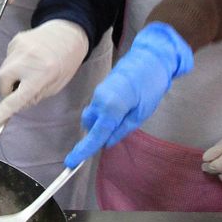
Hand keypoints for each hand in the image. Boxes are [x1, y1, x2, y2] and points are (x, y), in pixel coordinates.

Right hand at [0, 20, 90, 127]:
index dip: (3, 112)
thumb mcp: (55, 86)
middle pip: (2, 83)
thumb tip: (15, 103)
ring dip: (12, 76)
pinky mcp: (14, 41)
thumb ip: (34, 95)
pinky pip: (8, 59)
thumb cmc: (65, 63)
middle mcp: (26, 60)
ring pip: (4, 71)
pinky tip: (28, 59)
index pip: (17, 98)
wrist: (67, 33)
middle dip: (7, 90)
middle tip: (20, 89)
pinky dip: (14, 64)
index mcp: (41, 74)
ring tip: (29, 70)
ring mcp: (18, 48)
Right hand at [65, 23, 193, 167]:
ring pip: (93, 116)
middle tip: (121, 128)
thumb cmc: (150, 86)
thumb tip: (107, 143)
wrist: (150, 58)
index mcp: (112, 108)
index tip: (71, 162)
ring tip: (127, 113)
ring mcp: (98, 93)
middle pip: (90, 125)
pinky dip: (105, 112)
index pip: (96, 135)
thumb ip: (122, 130)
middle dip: (99, 132)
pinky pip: (97, 107)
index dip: (84, 150)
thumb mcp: (141, 113)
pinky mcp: (100, 89)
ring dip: (103, 122)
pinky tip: (123, 106)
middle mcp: (100, 100)